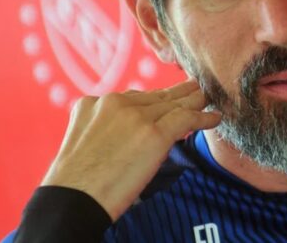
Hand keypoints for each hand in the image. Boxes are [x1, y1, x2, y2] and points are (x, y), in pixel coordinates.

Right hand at [40, 80, 221, 220]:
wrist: (72, 199)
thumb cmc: (75, 183)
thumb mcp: (84, 141)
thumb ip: (105, 128)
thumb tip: (129, 134)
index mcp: (94, 103)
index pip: (135, 98)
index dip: (156, 99)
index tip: (168, 98)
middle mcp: (116, 103)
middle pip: (156, 97)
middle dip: (178, 94)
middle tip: (194, 87)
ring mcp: (136, 117)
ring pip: (173, 104)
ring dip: (193, 102)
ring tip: (207, 99)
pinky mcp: (153, 134)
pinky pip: (186, 119)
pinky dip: (203, 118)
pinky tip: (214, 118)